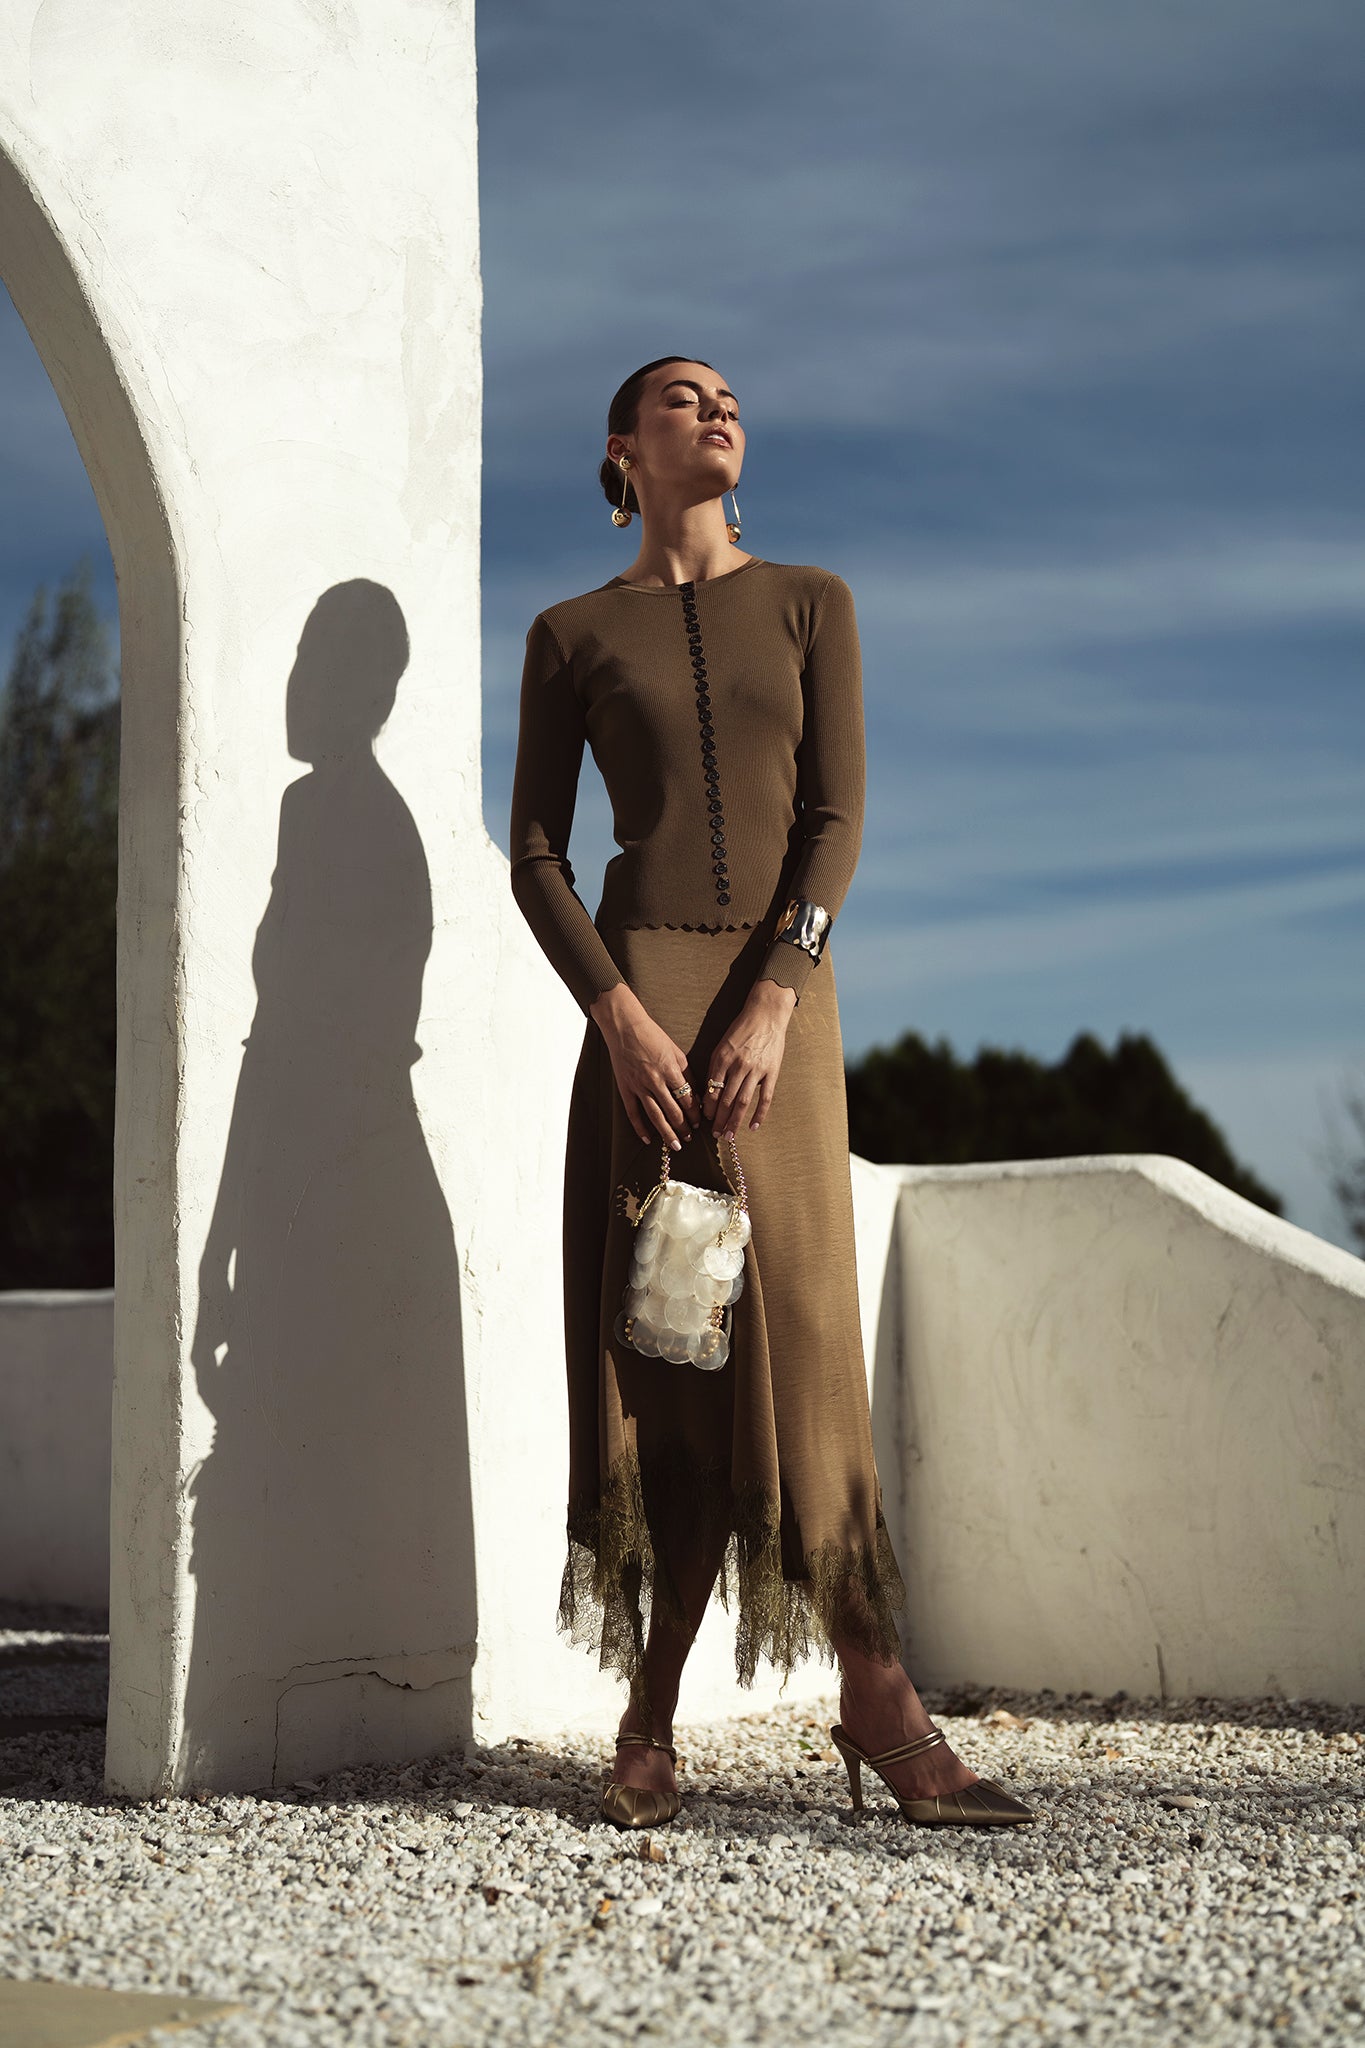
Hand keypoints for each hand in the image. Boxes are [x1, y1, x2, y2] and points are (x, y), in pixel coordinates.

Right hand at [589, 983, 702, 1151]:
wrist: (624, 1026)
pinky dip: (640, 1128)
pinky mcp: (625, 1088)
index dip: (694, 1114)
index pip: (687, 1099)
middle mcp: (655, 1080)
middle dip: (683, 1127)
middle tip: (690, 1138)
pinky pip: (633, 1113)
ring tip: (675, 1145)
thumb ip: (686, 1073)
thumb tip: (696, 1094)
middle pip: (673, 1111)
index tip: (699, 1123)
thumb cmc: (652, 1035)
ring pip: (655, 1116)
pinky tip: (647, 1139)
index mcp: (671, 1070)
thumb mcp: (676, 1051)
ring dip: (667, 1133)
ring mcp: (639, 1086)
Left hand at [704, 978, 796, 1138]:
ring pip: (743, 1102)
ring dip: (734, 1122)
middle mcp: (738, 1066)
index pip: (712, 1090)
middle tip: (714, 1135)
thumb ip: (716, 1067)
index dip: (707, 1108)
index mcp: (722, 1058)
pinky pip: (765, 1098)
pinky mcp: (772, 1072)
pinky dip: (759, 1114)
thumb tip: (709, 1091)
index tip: (704, 1120)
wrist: (766, 1014)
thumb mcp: (721, 1045)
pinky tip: (752, 1127)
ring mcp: (756, 1070)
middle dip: (718, 1120)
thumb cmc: (741, 1029)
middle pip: (726, 1100)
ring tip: (729, 1136)